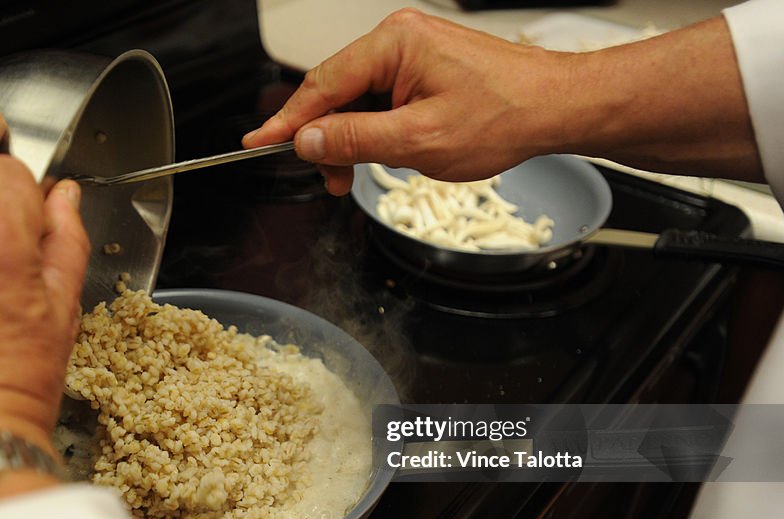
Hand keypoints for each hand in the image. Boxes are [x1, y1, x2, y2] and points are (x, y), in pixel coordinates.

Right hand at [244, 9, 761, 193]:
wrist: (558, 110)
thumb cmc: (505, 116)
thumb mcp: (418, 140)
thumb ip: (354, 139)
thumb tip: (306, 139)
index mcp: (394, 43)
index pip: (322, 85)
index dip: (288, 121)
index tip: (258, 142)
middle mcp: (400, 39)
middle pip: (337, 91)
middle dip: (327, 138)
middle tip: (328, 180)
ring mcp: (414, 52)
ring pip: (359, 100)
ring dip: (353, 140)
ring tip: (359, 175)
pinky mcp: (426, 69)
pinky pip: (383, 100)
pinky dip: (376, 131)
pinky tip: (386, 154)